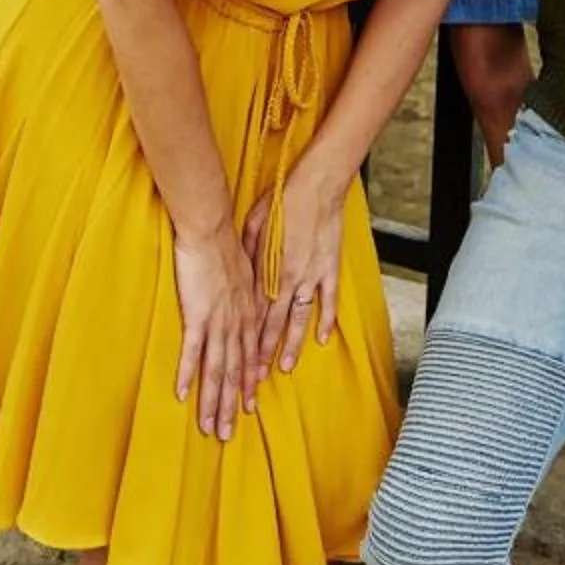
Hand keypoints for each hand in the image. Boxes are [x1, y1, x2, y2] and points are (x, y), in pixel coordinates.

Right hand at [171, 228, 264, 437]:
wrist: (212, 230)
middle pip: (234, 372)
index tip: (247, 409)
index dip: (247, 386)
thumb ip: (248, 296)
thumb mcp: (247, 274)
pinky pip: (193, 351)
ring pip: (217, 369)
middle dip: (229, 406)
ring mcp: (218, 322)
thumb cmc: (226, 247)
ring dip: (212, 401)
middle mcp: (237, 324)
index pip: (249, 358)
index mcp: (248, 315)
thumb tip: (248, 307)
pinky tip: (183, 395)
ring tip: (208, 427)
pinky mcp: (197, 315)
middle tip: (225, 434)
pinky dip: (189, 374)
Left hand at [241, 162, 348, 376]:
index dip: (243, 338)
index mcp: (266, 270)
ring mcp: (311, 276)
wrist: (317, 185)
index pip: (251, 313)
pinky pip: (328, 301)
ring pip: (298, 319)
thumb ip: (246, 253)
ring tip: (284, 368)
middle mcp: (287, 279)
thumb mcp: (253, 225)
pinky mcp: (329, 269)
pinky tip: (322, 339)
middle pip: (271, 324)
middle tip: (254, 379)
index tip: (235, 358)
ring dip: (290, 345)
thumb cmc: (282, 200)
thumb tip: (237, 272)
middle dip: (262, 353)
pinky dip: (325, 320)